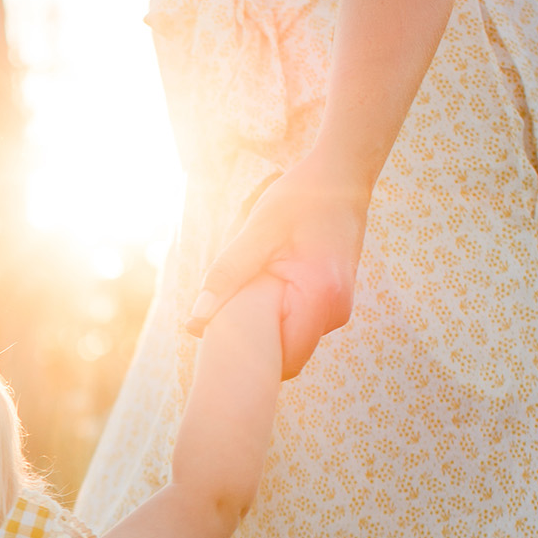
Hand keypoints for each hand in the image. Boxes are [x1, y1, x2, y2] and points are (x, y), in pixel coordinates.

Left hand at [185, 160, 368, 378]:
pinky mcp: (334, 304)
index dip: (247, 358)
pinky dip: (278, 317)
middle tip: (224, 315)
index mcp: (320, 296)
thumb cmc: (298, 199)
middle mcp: (336, 311)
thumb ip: (227, 275)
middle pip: (285, 356)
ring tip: (246, 295)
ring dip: (265, 328)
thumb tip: (196, 321)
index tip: (218, 340)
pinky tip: (262, 291)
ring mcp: (338, 310)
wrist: (341, 177)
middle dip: (254, 345)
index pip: (281, 360)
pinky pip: (299, 326)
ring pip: (291, 342)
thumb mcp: (256, 231)